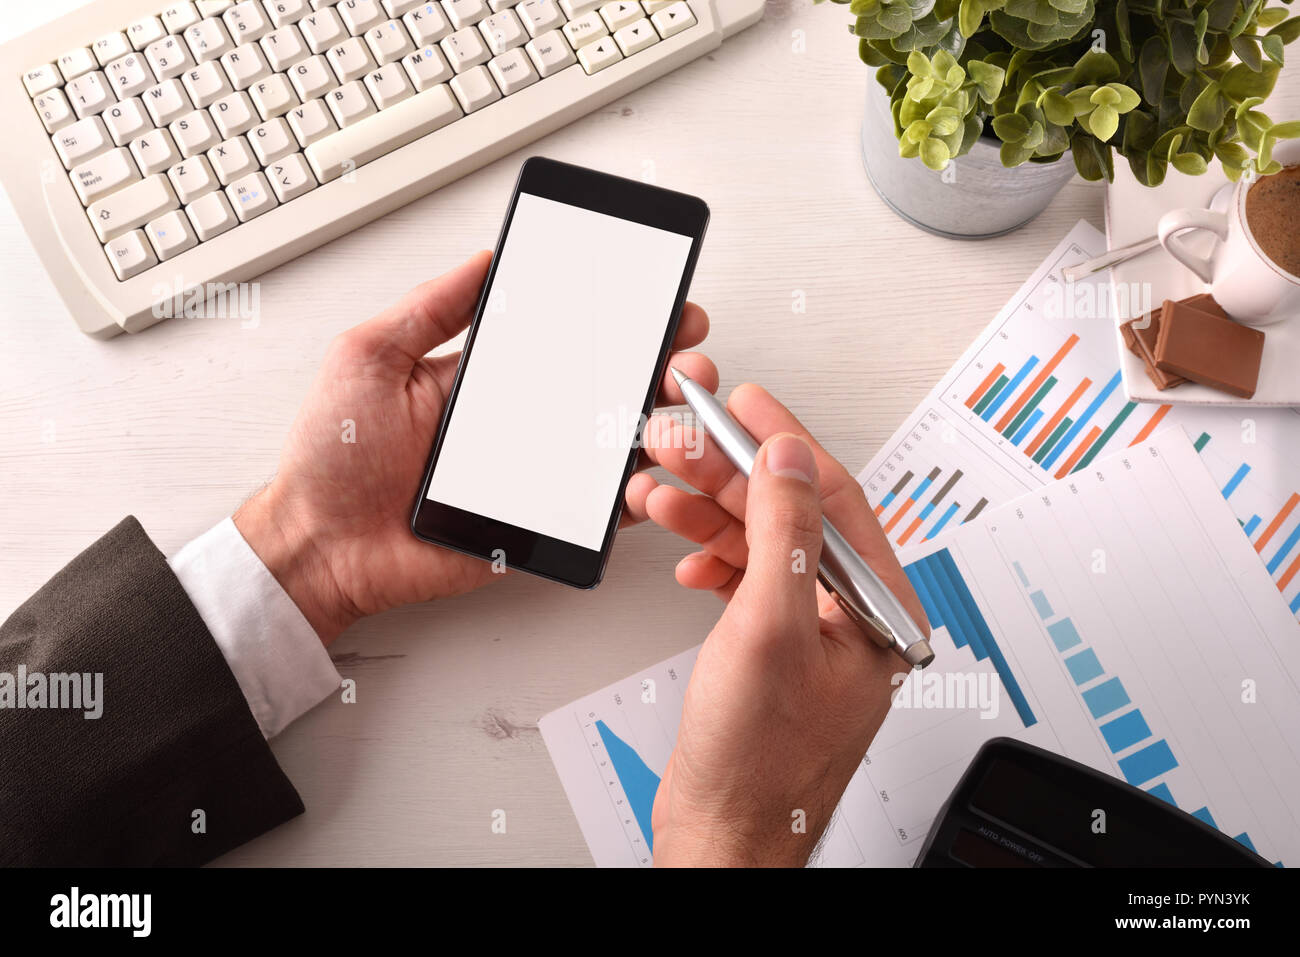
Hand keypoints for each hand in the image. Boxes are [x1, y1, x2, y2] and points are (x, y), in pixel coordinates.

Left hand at [234, 251, 716, 644]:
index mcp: (485, 376)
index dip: (616, 318)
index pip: (565, 337)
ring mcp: (532, 473)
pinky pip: (596, 511)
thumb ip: (431, 308)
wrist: (319, 545)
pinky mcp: (535, 523)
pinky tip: (650, 473)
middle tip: (684, 354)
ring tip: (676, 408)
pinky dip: (633, 495)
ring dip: (658, 423)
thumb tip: (485, 259)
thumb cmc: (332, 456)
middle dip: (659, 365)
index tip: (657, 298)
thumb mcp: (370, 357)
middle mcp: (518, 421)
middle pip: (606, 387)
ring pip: (613, 445)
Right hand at [627, 385, 928, 865]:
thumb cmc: (758, 763)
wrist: (724, 832)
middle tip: (681, 443)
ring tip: (661, 494)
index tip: (744, 404)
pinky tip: (685, 554)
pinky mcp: (773, 647)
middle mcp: (850, 616)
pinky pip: (746, 581)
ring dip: (708, 514)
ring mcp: (810, 632)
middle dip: (729, 475)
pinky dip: (711, 559)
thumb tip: (789, 459)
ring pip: (760, 544)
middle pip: (789, 515)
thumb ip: (783, 534)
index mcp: (875, 608)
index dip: (785, 441)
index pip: (835, 498)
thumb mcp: (769, 628)